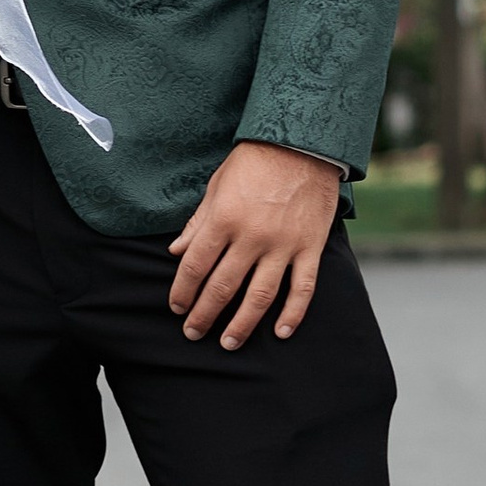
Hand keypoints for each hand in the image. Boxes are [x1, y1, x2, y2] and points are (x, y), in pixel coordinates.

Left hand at [166, 142, 340, 348]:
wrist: (302, 143)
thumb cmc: (254, 162)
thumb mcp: (216, 186)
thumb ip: (197, 223)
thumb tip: (176, 252)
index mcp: (223, 219)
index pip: (195, 266)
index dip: (182, 292)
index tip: (177, 308)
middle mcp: (251, 236)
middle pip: (222, 287)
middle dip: (204, 314)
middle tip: (193, 333)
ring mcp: (283, 244)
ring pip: (260, 295)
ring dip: (242, 324)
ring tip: (228, 342)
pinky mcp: (310, 247)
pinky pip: (302, 288)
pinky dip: (293, 313)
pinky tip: (281, 332)